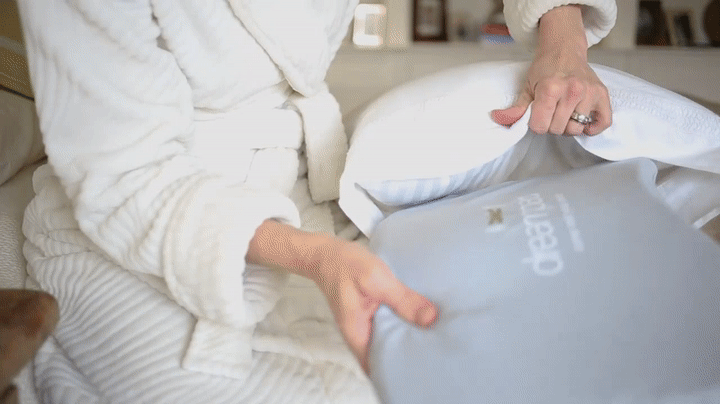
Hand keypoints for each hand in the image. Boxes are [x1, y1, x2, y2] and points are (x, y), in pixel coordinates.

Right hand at [310, 238, 436, 371]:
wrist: (326, 252)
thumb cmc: (345, 265)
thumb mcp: (376, 279)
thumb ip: (402, 299)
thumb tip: (431, 320)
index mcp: (358, 335)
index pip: (378, 369)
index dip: (398, 375)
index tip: (422, 372)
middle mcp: (360, 336)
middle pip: (386, 358)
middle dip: (409, 358)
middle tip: (438, 356)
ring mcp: (365, 325)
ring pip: (389, 341)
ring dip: (407, 340)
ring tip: (436, 340)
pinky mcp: (370, 314)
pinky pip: (389, 325)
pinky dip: (403, 324)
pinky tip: (420, 319)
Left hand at [492, 50, 611, 135]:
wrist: (565, 50)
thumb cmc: (545, 69)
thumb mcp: (527, 87)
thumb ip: (516, 108)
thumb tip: (499, 119)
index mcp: (551, 89)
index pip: (540, 126)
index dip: (536, 124)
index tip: (538, 114)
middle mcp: (573, 90)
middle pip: (558, 129)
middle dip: (551, 125)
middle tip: (552, 111)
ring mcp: (589, 93)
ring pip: (577, 129)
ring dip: (569, 126)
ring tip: (565, 113)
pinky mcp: (603, 95)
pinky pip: (603, 123)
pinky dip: (592, 127)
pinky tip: (583, 121)